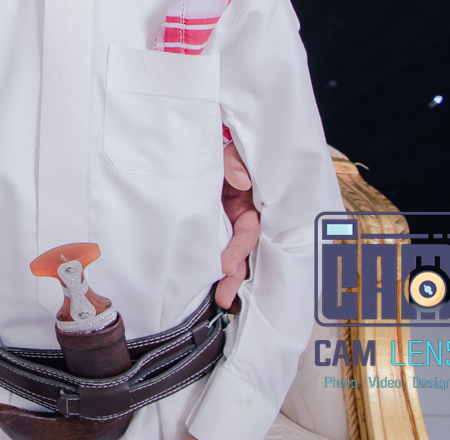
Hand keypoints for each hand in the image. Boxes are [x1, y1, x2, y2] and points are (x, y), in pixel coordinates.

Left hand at [216, 141, 259, 309]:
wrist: (205, 150)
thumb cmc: (226, 156)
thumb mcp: (232, 154)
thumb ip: (234, 164)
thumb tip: (240, 181)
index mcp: (250, 206)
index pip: (247, 233)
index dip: (238, 250)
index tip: (226, 265)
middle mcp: (240, 220)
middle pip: (241, 252)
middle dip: (234, 276)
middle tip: (224, 297)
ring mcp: (226, 225)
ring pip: (227, 254)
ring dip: (223, 277)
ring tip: (219, 299)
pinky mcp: (211, 227)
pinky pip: (211, 247)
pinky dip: (208, 264)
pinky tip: (199, 281)